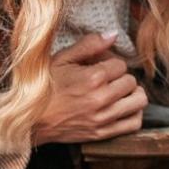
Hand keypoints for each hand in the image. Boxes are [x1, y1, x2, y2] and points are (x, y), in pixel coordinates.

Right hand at [32, 32, 148, 143]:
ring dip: (132, 94)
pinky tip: (123, 107)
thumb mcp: (61, 59)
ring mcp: (103, 118)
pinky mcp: (102, 133)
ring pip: (139, 101)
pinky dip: (133, 114)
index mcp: (92, 78)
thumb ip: (89, 45)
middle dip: (121, 77)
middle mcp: (101, 99)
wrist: (30, 120)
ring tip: (120, 92)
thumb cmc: (44, 88)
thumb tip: (113, 34)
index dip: (111, 63)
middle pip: (131, 81)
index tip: (101, 66)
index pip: (121, 65)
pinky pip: (134, 123)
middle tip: (108, 79)